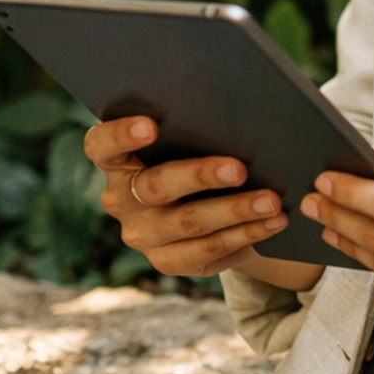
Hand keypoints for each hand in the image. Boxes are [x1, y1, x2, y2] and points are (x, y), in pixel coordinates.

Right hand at [85, 115, 287, 278]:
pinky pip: (209, 249)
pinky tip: (273, 222)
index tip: (151, 126)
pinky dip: (246, 233)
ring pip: (189, 222)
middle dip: (201, 175)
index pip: (100, 146)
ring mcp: (142, 234)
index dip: (120, 135)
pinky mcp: (167, 260)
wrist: (207, 206)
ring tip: (272, 201)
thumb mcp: (189, 140)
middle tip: (240, 169)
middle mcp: (121, 199)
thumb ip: (195, 128)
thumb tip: (240, 113)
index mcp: (116, 161)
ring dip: (236, 210)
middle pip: (155, 185)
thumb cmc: (197, 155)